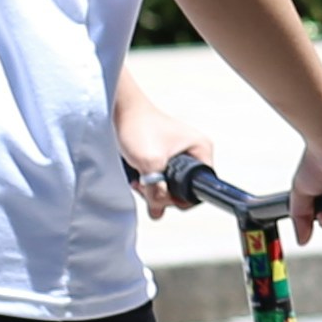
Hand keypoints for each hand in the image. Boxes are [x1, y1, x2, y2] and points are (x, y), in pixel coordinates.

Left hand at [115, 72, 209, 217]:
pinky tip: (136, 179)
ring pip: (169, 187)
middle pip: (183, 190)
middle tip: (146, 187)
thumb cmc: (139, 126)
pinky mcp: (163, 157)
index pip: (199, 189)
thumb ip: (156, 190)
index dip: (180, 199)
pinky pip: (160, 179)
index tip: (162, 196)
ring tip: (138, 182)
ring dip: (152, 190)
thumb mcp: (150, 163)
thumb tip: (157, 212)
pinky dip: (147, 183)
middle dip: (162, 195)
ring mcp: (178, 155)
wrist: (120, 110)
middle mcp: (194, 153)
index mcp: (201, 150)